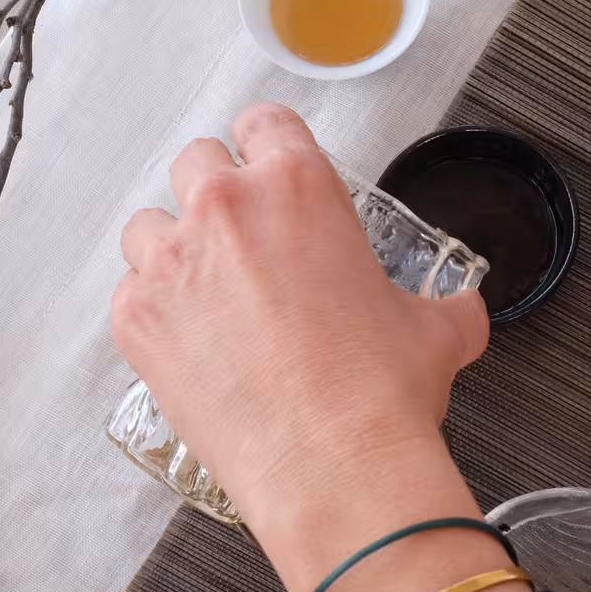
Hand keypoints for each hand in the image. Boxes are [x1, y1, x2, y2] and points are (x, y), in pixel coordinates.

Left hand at [111, 103, 488, 550]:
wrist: (334, 468)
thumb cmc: (381, 395)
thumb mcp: (436, 331)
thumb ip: (445, 305)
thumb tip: (461, 313)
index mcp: (299, 186)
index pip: (264, 123)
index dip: (266, 148)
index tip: (266, 173)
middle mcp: (226, 209)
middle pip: (196, 163)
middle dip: (215, 196)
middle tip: (241, 243)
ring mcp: (171, 262)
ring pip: (148, 226)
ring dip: (173, 251)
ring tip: (205, 298)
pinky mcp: (136, 319)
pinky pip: (129, 293)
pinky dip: (153, 314)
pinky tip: (190, 347)